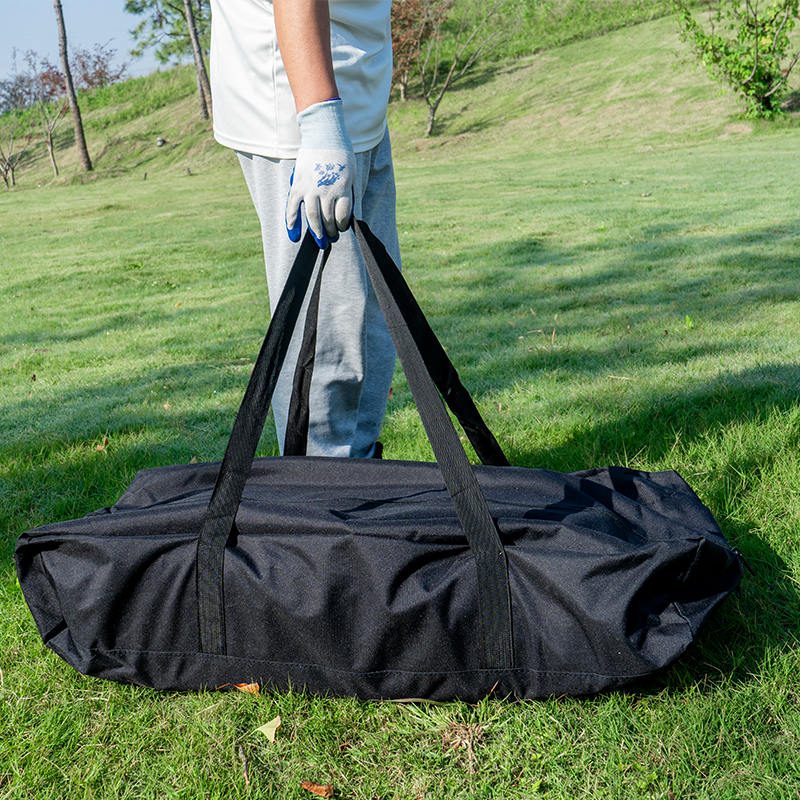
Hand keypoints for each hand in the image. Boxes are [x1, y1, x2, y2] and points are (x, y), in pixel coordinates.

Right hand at [286, 99, 354, 248]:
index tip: (341, 227)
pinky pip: (293, 206)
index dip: (342, 225)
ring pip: (313, 217)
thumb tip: (349, 215)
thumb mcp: (353, 175)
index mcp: (343, 188)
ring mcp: (310, 188)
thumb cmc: (341, 155)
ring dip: (317, 232)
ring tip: (320, 241)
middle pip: (328, 219)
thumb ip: (350, 194)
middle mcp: (326, 190)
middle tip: (331, 238)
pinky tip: (294, 235)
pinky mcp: (298, 184)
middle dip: (331, 232)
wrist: (323, 134)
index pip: (343, 215)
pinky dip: (292, 222)